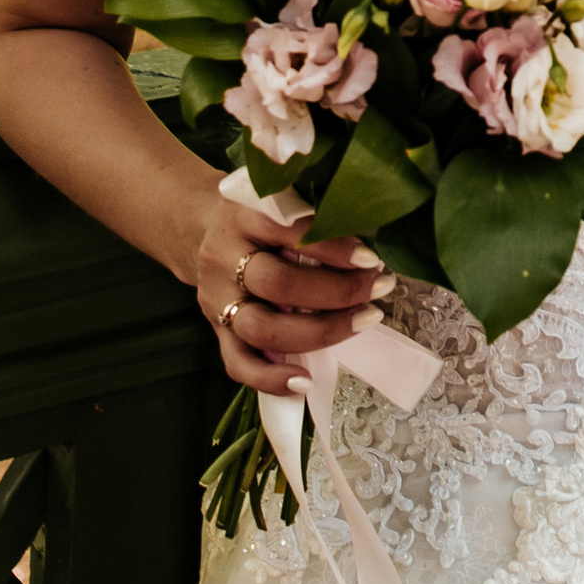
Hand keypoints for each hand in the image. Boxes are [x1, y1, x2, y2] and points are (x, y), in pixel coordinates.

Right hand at [191, 183, 389, 394]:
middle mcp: (223, 257)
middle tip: (379, 288)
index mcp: (243, 215)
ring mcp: (217, 297)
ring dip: (318, 332)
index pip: (287, 231)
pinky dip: (270, 378)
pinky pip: (237, 363)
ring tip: (363, 321)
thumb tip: (372, 248)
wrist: (203, 231)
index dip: (333, 247)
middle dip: (336, 292)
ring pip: (261, 327)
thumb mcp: (280, 201)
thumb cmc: (262, 218)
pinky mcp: (215, 330)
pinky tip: (305, 381)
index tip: (371, 259)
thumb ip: (314, 218)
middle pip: (278, 284)